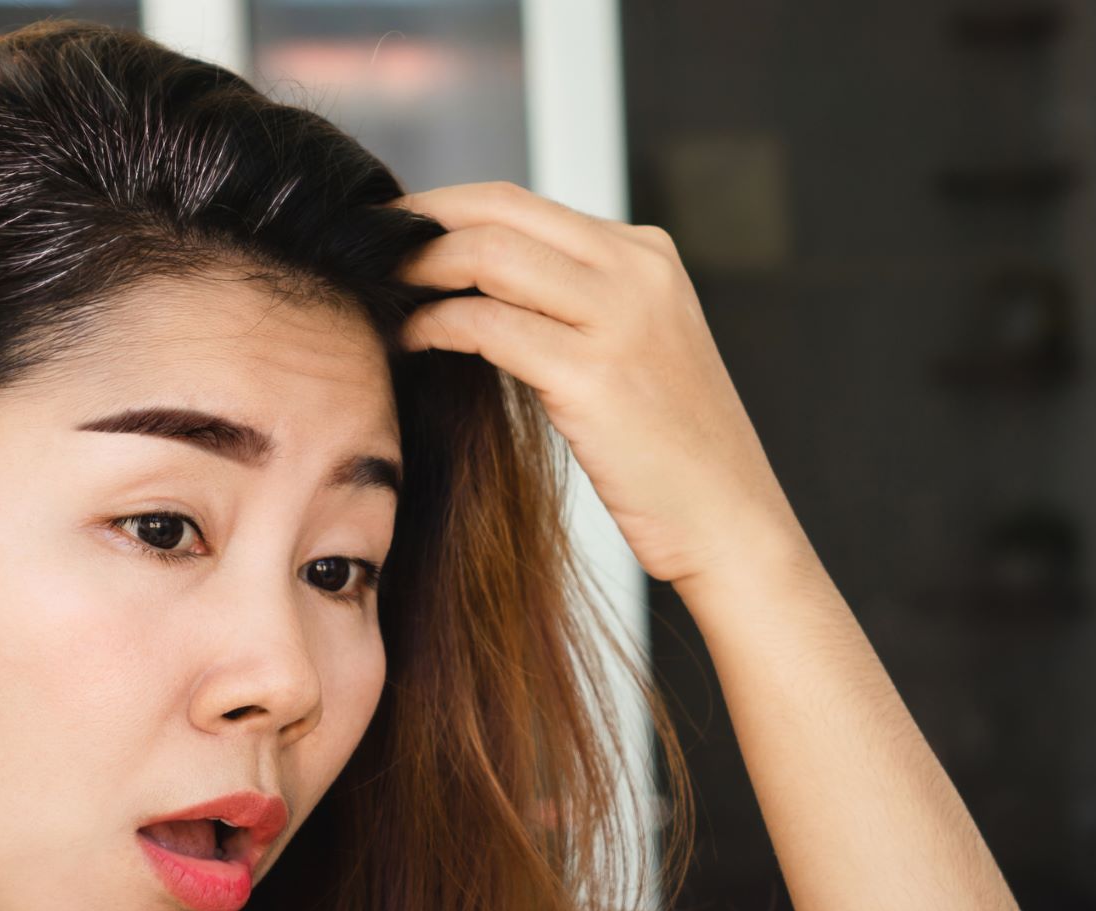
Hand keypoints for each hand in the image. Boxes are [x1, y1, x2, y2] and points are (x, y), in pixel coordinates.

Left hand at [386, 180, 811, 590]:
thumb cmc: (671, 453)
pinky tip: (409, 341)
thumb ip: (576, 304)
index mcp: (648, 254)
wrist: (731, 521)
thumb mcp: (636, 349)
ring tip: (377, 292)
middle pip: (498, 211)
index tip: (393, 234)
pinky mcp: (593, 375)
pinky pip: (487, 325)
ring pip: (488, 255)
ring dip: (418, 269)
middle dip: (419, 223)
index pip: (523, 203)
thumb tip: (477, 283)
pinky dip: (435, 324)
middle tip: (364, 249)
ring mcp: (619, 318)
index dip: (444, 209)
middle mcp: (638, 270)